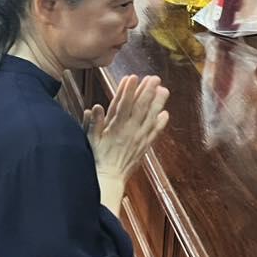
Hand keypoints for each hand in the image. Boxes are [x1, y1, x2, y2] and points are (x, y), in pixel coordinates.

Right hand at [85, 75, 169, 191]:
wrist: (109, 179)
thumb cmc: (98, 158)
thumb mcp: (90, 140)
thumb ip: (93, 123)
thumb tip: (95, 108)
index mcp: (115, 128)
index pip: (122, 105)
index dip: (127, 91)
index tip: (132, 77)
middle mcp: (129, 132)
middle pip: (140, 108)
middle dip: (147, 92)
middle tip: (154, 78)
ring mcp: (139, 139)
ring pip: (150, 118)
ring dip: (158, 103)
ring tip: (164, 90)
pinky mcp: (144, 146)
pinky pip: (154, 133)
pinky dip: (161, 123)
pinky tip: (165, 114)